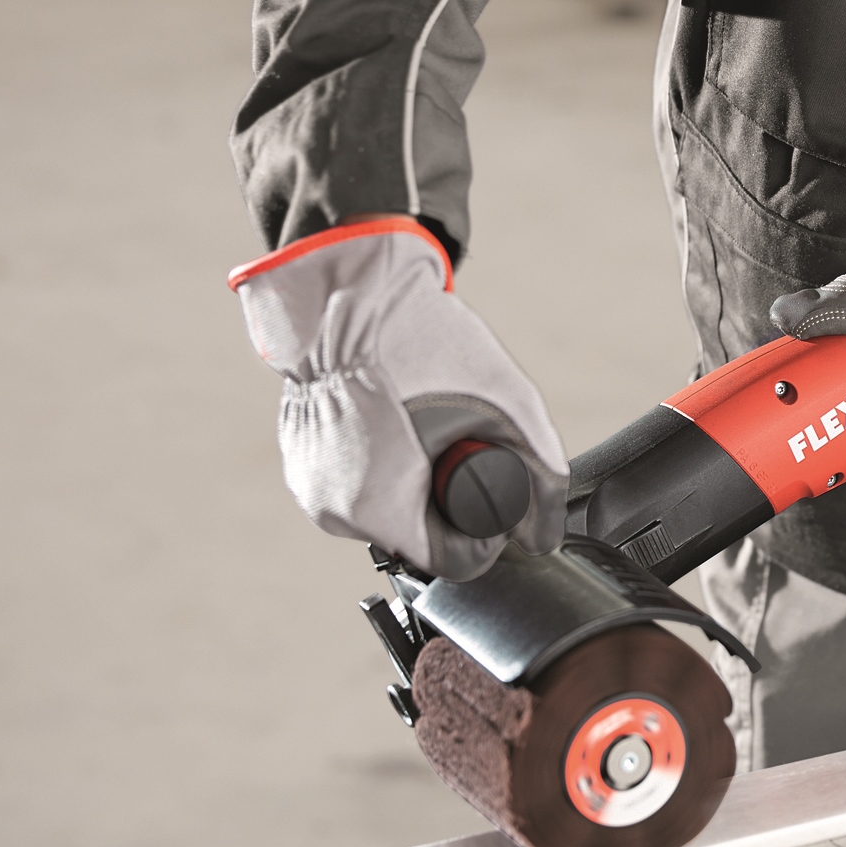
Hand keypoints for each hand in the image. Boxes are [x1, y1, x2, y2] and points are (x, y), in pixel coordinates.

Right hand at [231, 217, 567, 580]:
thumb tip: (543, 532)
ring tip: (423, 420)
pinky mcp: (301, 463)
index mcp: (377, 508)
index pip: (455, 561)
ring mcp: (310, 487)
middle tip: (459, 435)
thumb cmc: (416, 336)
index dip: (490, 528)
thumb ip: (541, 475)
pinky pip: (356, 484)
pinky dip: (385, 463)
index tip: (494, 478)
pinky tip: (396, 419)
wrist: (346, 285)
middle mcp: (334, 510)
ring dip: (418, 481)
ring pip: (389, 512)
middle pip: (421, 537)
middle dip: (453, 498)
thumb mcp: (507, 403)